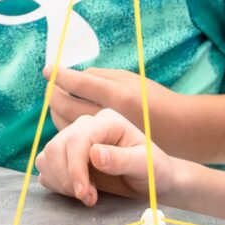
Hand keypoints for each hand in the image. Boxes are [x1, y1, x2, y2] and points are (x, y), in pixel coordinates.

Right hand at [35, 109, 172, 205]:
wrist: (150, 180)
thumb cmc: (152, 169)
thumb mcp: (144, 166)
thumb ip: (122, 159)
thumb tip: (94, 153)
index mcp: (107, 121)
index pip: (77, 139)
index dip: (75, 168)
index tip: (84, 193)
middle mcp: (87, 126)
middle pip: (57, 147)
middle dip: (68, 178)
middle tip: (89, 198)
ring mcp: (74, 139)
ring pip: (47, 156)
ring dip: (61, 182)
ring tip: (86, 195)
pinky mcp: (66, 156)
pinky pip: (45, 167)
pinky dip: (56, 183)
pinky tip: (78, 191)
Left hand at [45, 66, 181, 132]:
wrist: (176, 139)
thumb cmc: (154, 103)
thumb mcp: (132, 82)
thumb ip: (101, 79)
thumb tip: (74, 77)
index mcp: (118, 97)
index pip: (80, 84)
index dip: (61, 76)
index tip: (48, 70)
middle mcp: (109, 119)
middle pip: (66, 106)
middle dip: (54, 95)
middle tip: (50, 85)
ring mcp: (104, 139)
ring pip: (66, 125)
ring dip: (56, 111)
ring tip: (56, 100)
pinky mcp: (101, 154)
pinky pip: (74, 140)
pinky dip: (65, 128)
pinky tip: (66, 119)